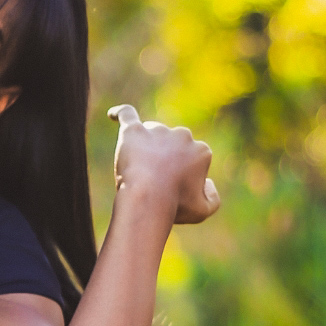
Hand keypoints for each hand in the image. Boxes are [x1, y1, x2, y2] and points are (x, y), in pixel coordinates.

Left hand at [107, 104, 219, 223]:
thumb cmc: (174, 206)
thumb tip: (208, 183)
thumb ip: (213, 198)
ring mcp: (157, 130)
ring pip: (150, 135)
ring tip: (138, 171)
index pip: (191, 159)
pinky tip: (112, 115)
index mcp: (201, 150)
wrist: (147, 198)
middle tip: (153, 183)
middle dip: (164, 160)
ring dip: (145, 148)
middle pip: (172, 144)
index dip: (180, 178)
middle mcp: (182, 135)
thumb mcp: (202, 211)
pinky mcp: (134, 131)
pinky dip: (120, 114)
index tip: (172, 192)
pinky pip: (126, 115)